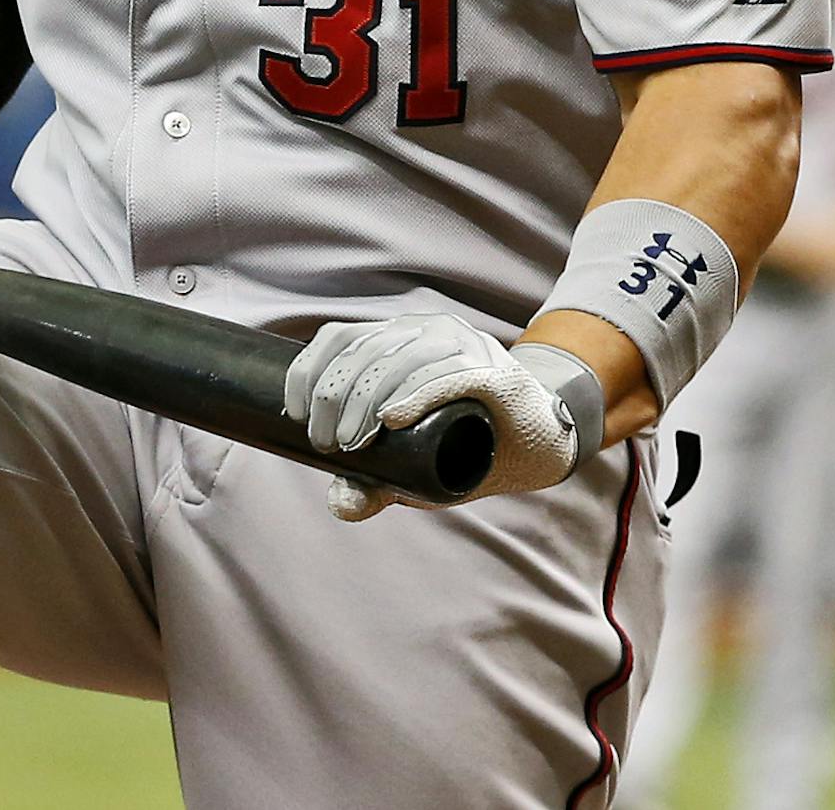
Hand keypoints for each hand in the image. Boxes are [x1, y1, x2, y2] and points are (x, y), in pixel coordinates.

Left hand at [284, 313, 583, 520]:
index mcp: (399, 336)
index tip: (293, 413)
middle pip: (364, 351)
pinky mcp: (495, 373)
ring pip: (400, 359)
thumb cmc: (468, 443)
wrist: (540, 440)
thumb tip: (339, 506)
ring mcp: (463, 346)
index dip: (308, 369)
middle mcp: (426, 330)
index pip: (340, 337)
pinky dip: (415, 394)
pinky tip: (391, 417)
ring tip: (352, 443)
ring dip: (366, 401)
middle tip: (327, 444)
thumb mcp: (414, 464)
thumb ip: (376, 481)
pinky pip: (449, 374)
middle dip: (335, 398)